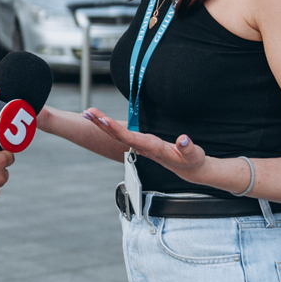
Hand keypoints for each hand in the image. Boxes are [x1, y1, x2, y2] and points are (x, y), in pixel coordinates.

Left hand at [80, 107, 210, 181]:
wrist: (189, 169)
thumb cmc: (191, 161)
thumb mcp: (193, 155)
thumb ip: (188, 148)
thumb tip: (183, 139)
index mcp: (153, 148)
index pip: (130, 138)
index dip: (116, 129)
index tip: (103, 120)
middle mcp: (143, 146)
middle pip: (117, 135)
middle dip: (101, 124)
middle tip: (86, 112)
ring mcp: (140, 144)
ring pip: (116, 134)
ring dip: (101, 124)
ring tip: (87, 113)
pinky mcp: (141, 142)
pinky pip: (121, 133)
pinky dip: (109, 126)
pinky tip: (100, 120)